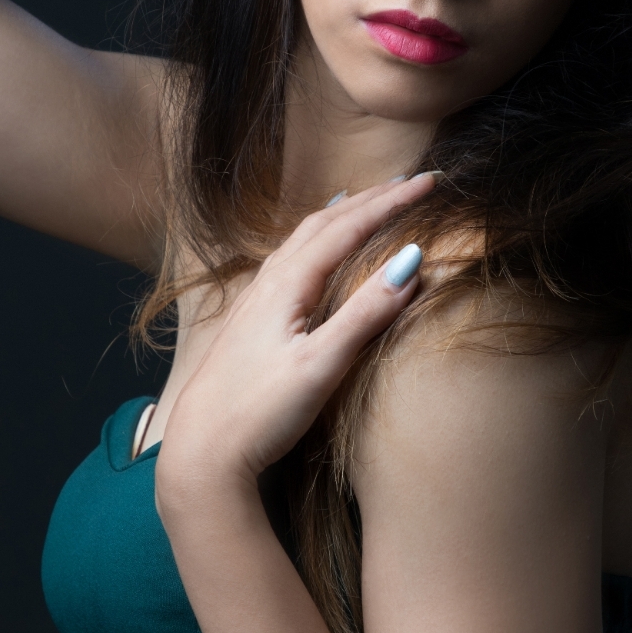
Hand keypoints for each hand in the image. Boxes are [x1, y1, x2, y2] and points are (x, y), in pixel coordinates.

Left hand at [154, 173, 435, 508]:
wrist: (202, 451)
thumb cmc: (259, 412)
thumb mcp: (321, 365)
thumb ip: (365, 313)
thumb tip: (411, 260)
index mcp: (287, 285)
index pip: (347, 228)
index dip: (390, 202)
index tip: (429, 182)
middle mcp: (268, 282)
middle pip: (324, 224)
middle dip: (370, 199)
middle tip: (411, 182)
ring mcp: (254, 300)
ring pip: (302, 239)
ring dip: (340, 215)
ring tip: (365, 200)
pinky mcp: (249, 321)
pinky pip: (288, 260)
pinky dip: (315, 240)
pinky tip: (312, 254)